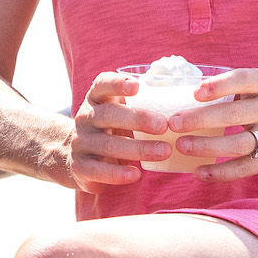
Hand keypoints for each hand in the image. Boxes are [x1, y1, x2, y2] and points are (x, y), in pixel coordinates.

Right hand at [69, 71, 168, 190]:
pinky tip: (136, 173)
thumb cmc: (110, 129)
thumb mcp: (118, 112)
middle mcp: (86, 118)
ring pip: (109, 145)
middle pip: (109, 114)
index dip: (117, 83)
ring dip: (139, 149)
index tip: (137, 85)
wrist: (75, 156)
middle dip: (138, 119)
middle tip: (164, 125)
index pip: (102, 84)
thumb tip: (181, 97)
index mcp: (96, 99)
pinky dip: (118, 173)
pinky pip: (99, 170)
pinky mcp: (80, 167)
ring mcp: (80, 143)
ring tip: (164, 151)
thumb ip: (139, 103)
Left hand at [169, 68, 257, 179]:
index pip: (244, 79)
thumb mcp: (257, 86)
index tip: (195, 92)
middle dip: (201, 119)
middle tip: (174, 123)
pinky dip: (220, 173)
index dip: (220, 85)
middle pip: (235, 115)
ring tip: (182, 146)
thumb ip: (229, 87)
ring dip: (207, 146)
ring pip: (238, 144)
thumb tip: (180, 92)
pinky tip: (198, 172)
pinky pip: (244, 168)